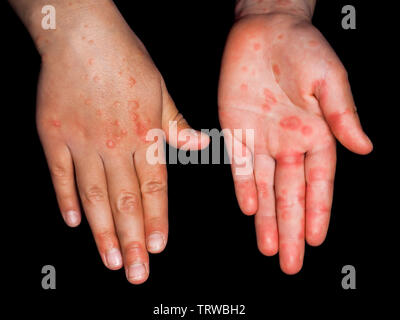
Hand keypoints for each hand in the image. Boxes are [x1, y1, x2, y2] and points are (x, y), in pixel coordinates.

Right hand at [35, 1, 207, 283]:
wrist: (83, 35)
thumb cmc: (126, 60)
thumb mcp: (161, 90)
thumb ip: (176, 125)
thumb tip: (198, 146)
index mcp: (145, 136)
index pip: (154, 189)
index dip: (157, 221)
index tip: (157, 248)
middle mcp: (115, 146)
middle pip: (126, 202)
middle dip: (133, 241)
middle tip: (135, 273)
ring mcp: (82, 143)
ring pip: (94, 197)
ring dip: (103, 232)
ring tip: (110, 260)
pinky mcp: (54, 136)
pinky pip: (61, 175)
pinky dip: (67, 199)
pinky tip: (74, 222)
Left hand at [218, 9, 371, 273]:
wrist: (265, 28)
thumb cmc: (302, 47)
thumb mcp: (330, 78)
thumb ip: (342, 115)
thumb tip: (364, 146)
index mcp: (315, 133)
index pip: (317, 183)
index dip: (316, 212)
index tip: (315, 239)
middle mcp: (288, 142)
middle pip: (290, 195)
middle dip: (290, 228)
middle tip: (291, 261)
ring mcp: (261, 139)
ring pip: (265, 188)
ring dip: (266, 218)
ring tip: (269, 247)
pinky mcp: (237, 130)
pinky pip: (240, 165)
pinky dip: (244, 187)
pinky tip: (248, 209)